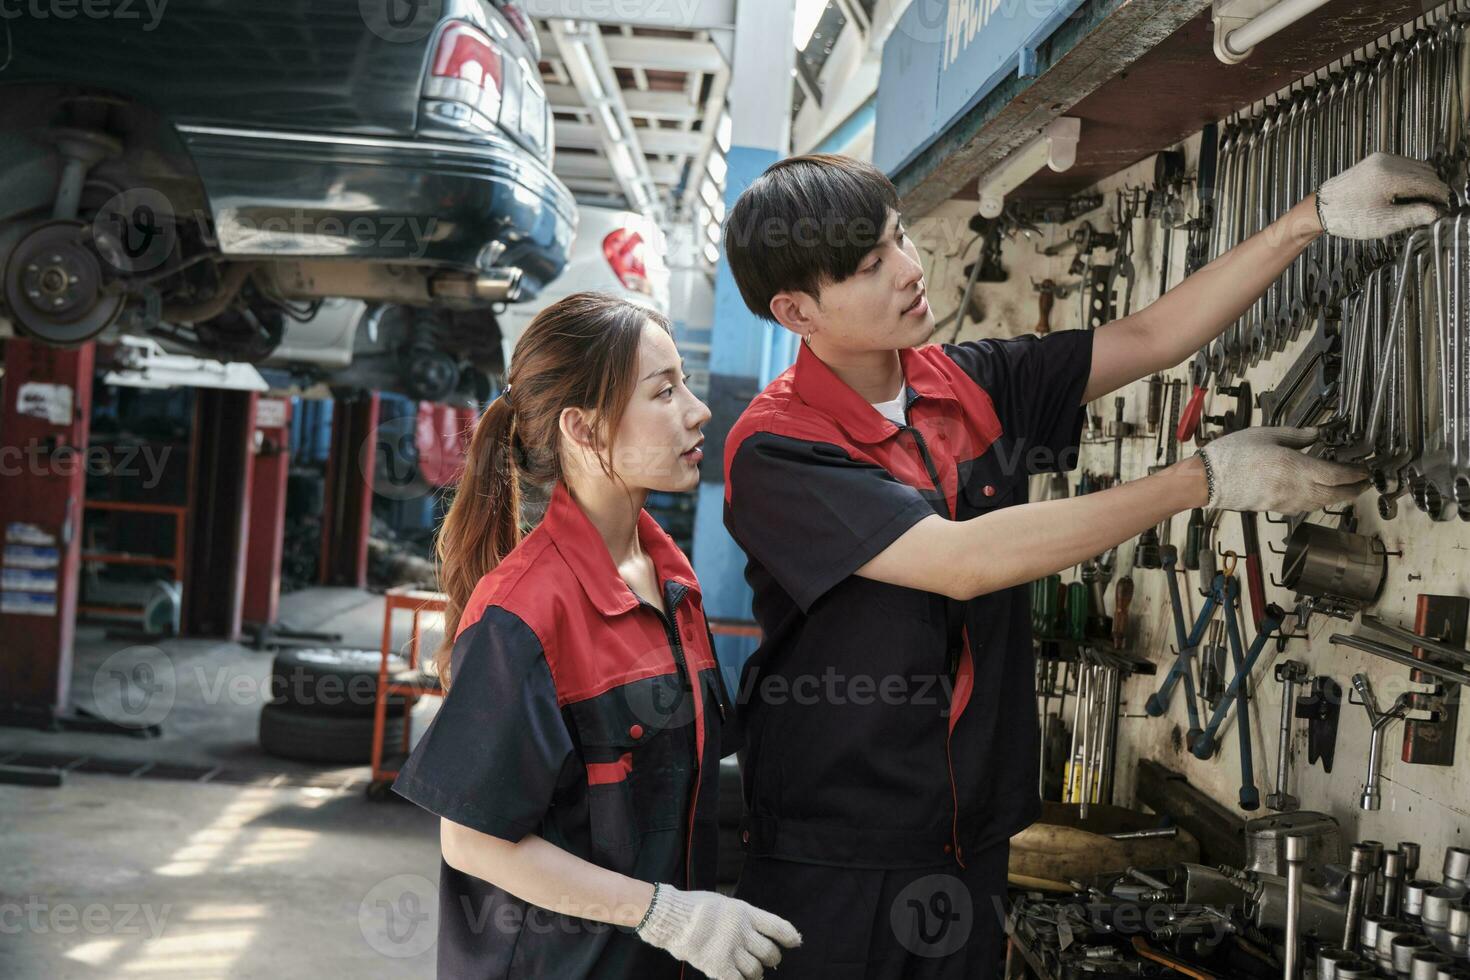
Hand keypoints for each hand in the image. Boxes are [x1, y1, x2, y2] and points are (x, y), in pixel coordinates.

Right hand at [636, 883, 800, 979]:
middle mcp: (741, 931)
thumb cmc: (696, 908)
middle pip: (769, 952)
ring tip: (754, 971)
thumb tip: (758, 930)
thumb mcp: (725, 903)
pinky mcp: (718, 966)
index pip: (776, 926)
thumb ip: (743, 917)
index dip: (789, 936)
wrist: (672, 918)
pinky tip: (740, 977)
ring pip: (756, 970)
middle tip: (769, 960)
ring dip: (757, 972)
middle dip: (772, 958)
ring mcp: (730, 950)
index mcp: (744, 913)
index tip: (795, 942)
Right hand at [1197, 426, 1368, 513]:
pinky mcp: (1277, 508)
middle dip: (1355, 490)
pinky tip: (1319, 494)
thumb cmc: (1233, 455)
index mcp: (1296, 467)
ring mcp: (1287, 502)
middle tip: (1365, 483)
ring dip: (1338, 497)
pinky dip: (1319, 501)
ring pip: (1323, 503)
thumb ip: (1297, 435)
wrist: (1208, 480)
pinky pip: (1306, 507)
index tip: (1366, 469)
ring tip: (1346, 489)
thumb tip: (1316, 434)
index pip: (1338, 475)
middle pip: (1336, 495)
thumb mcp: (1268, 434)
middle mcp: (1296, 488)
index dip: (1357, 474)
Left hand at [1316, 152, 1449, 238]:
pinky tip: (1406, 194)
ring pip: (1415, 167)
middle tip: (1433, 208)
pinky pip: (1403, 166)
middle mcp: (1386, 161)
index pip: (1427, 182)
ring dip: (1422, 183)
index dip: (1439, 196)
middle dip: (1432, 189)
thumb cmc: (1348, 217)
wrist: (1320, 209)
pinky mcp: (1375, 161)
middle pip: (1425, 172)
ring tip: (1419, 203)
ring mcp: (1380, 159)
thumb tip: (1436, 212)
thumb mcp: (1384, 222)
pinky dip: (1410, 178)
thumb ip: (1414, 215)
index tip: (1443, 208)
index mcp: (1389, 175)